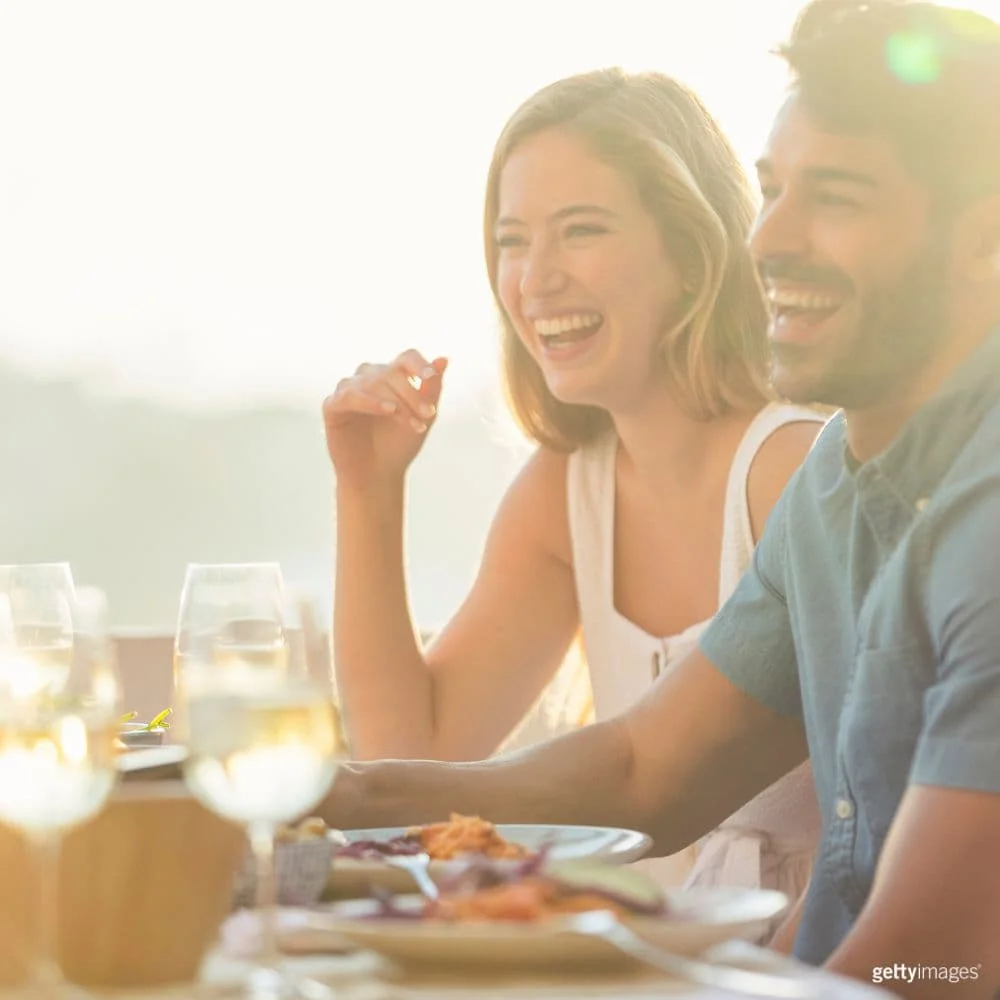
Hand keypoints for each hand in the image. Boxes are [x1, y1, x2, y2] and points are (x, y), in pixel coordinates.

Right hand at [323, 350, 447, 489]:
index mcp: (392, 375)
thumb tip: (444, 359)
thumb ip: (432, 389)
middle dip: (412, 395)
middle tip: (429, 416)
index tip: (430, 377)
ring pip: (373, 383)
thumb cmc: (400, 444)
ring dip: (397, 403)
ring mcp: (349, 389)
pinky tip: (388, 410)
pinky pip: (350, 396)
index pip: (406, 358)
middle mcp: (369, 377)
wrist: (379, 475)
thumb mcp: (423, 417)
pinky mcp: (332, 406)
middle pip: (392, 373)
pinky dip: (370, 401)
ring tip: (413, 424)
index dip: (419, 364)